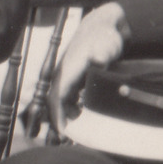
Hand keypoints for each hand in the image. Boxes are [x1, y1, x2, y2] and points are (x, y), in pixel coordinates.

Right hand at [50, 1, 129, 135]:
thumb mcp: (107, 44)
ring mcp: (68, 75)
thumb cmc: (105, 38)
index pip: (56, 96)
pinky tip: (81, 113)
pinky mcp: (74, 76)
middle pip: (55, 101)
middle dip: (60, 118)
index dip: (58, 114)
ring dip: (65, 113)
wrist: (104, 27)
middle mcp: (63, 74)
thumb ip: (103, 53)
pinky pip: (67, 95)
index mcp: (68, 70)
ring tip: (78, 127)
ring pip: (61, 99)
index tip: (63, 130)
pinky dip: (71, 106)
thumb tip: (99, 58)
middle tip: (70, 136)